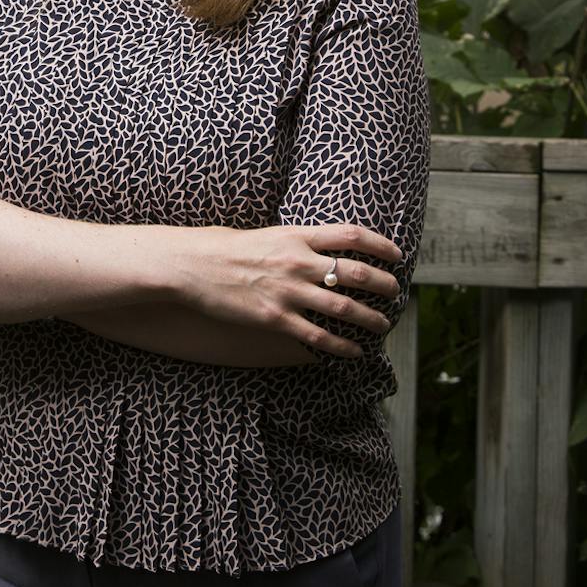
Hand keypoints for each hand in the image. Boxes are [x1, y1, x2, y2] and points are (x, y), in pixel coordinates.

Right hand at [164, 223, 402, 360]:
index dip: (382, 244)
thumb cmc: (220, 247)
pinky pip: (318, 336)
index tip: (397, 255)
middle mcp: (298, 262)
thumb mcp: (262, 234)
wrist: (189, 266)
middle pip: (358, 272)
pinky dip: (342, 347)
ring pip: (345, 307)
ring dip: (371, 318)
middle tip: (396, 292)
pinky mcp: (275, 319)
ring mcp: (288, 292)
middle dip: (385, 284)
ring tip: (383, 325)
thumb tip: (315, 250)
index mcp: (296, 236)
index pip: (352, 235)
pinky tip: (354, 352)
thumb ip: (292, 242)